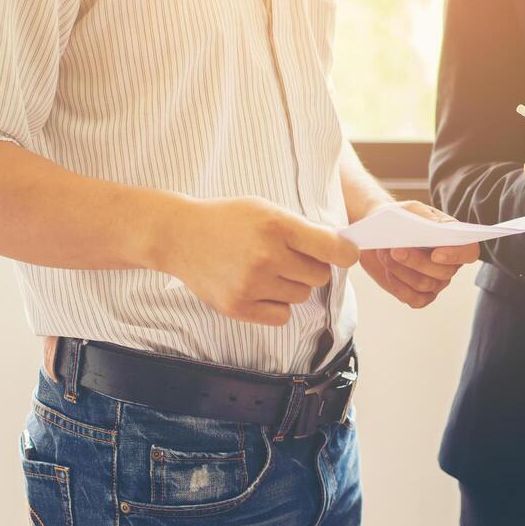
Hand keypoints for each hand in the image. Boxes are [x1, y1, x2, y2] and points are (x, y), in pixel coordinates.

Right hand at [157, 196, 358, 326]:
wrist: (178, 235)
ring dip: (291, 286)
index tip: (346, 255)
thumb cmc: (229, 220)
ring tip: (265, 270)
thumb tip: (343, 252)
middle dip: (310, 267)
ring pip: (301, 296)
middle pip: (320, 276)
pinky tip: (258, 288)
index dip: (346, 253)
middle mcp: (266, 256)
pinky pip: (282, 316)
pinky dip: (276, 305)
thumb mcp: (266, 209)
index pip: (332, 248)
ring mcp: (252, 284)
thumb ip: (302, 229)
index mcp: (277, 225)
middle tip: (288, 257)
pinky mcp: (238, 307)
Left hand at [357, 201, 480, 308]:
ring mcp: (436, 281)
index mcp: (455, 239)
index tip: (436, 254)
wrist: (377, 232)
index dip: (456, 255)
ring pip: (425, 284)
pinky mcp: (420, 295)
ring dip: (401, 270)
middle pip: (444, 272)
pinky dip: (399, 286)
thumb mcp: (411, 210)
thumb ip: (426, 218)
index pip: (469, 252)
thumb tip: (438, 229)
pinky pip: (416, 300)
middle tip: (395, 250)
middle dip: (417, 262)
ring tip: (385, 253)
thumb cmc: (399, 218)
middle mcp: (450, 263)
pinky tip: (388, 272)